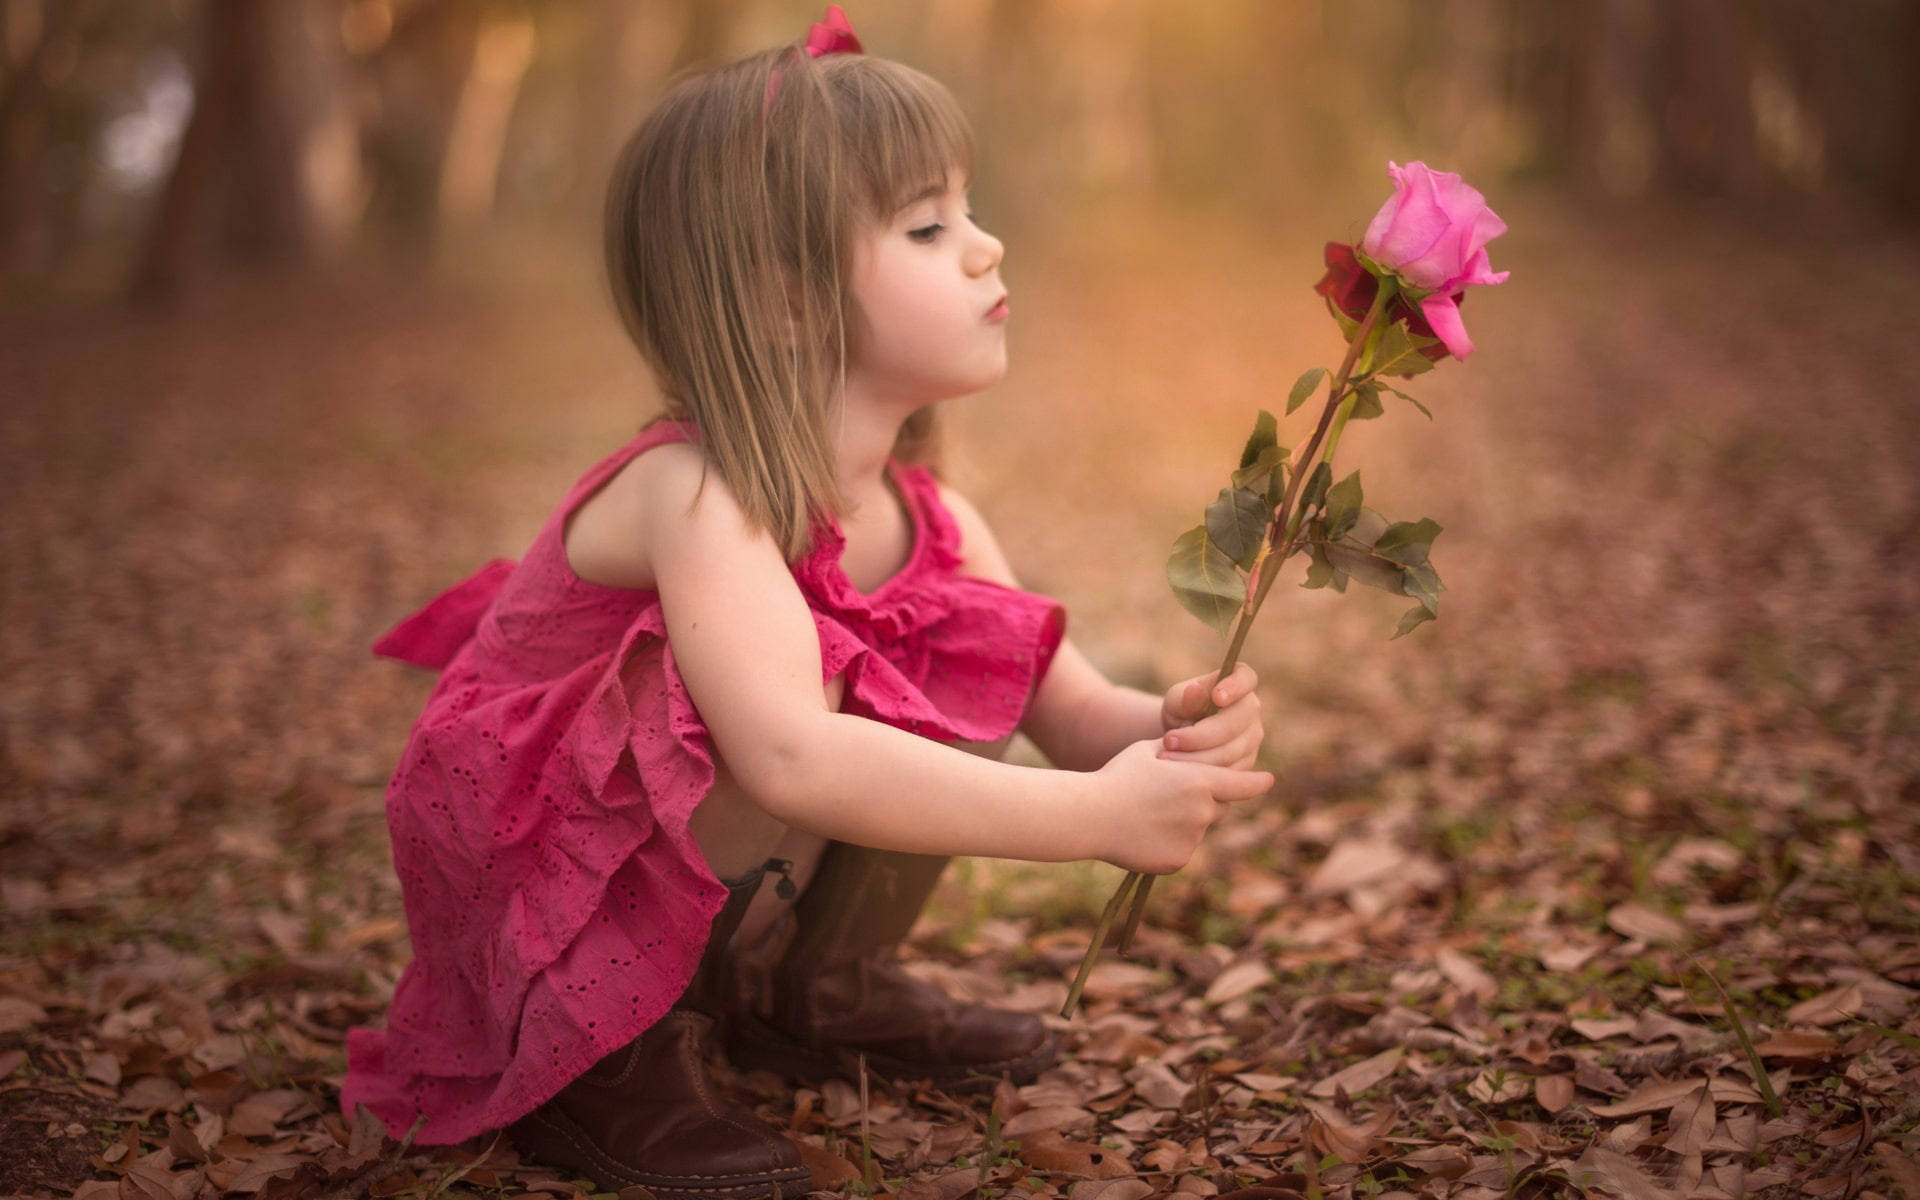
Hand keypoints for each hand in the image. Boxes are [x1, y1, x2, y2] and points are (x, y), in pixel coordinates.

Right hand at [1091, 739, 1273, 874]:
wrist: (1091, 816)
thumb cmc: (1118, 777)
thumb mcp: (1148, 751)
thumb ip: (1178, 751)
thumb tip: (1192, 745)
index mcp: (1199, 781)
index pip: (1242, 784)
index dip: (1256, 782)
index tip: (1268, 780)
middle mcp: (1203, 811)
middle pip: (1217, 807)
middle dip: (1202, 801)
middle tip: (1168, 797)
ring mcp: (1192, 839)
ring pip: (1197, 829)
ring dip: (1182, 823)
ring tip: (1146, 815)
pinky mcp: (1178, 860)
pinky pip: (1181, 849)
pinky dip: (1169, 843)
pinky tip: (1142, 834)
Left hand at [1158, 663, 1264, 771]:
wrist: (1181, 737)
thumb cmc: (1181, 710)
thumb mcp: (1177, 700)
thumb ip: (1186, 697)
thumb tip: (1194, 690)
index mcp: (1239, 684)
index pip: (1246, 679)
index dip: (1235, 687)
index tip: (1217, 697)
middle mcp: (1251, 711)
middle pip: (1234, 724)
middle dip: (1200, 735)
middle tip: (1169, 740)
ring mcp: (1252, 740)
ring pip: (1228, 753)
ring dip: (1195, 757)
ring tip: (1165, 756)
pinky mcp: (1246, 765)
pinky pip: (1226, 773)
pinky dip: (1201, 773)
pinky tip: (1178, 771)